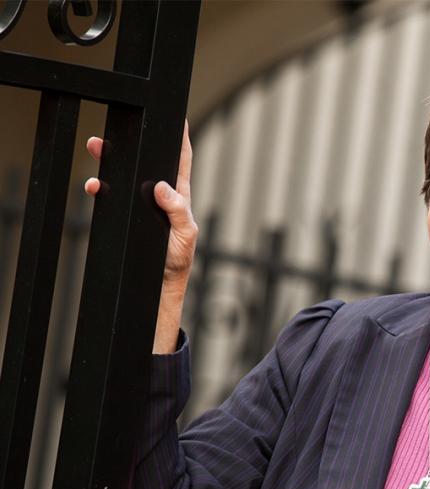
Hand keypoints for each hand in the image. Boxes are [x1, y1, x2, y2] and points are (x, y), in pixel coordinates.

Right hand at [84, 120, 197, 286]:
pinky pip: (109, 195)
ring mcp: (140, 201)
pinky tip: (94, 186)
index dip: (180, 138)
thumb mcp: (185, 234)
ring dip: (109, 159)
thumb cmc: (178, 256)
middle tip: (116, 130)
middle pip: (146, 160)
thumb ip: (178, 211)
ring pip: (124, 173)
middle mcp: (160, 193)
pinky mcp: (125, 212)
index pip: (181, 159)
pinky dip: (99, 187)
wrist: (160, 281)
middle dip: (131, 142)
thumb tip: (163, 187)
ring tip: (96, 147)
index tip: (176, 117)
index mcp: (179, 193)